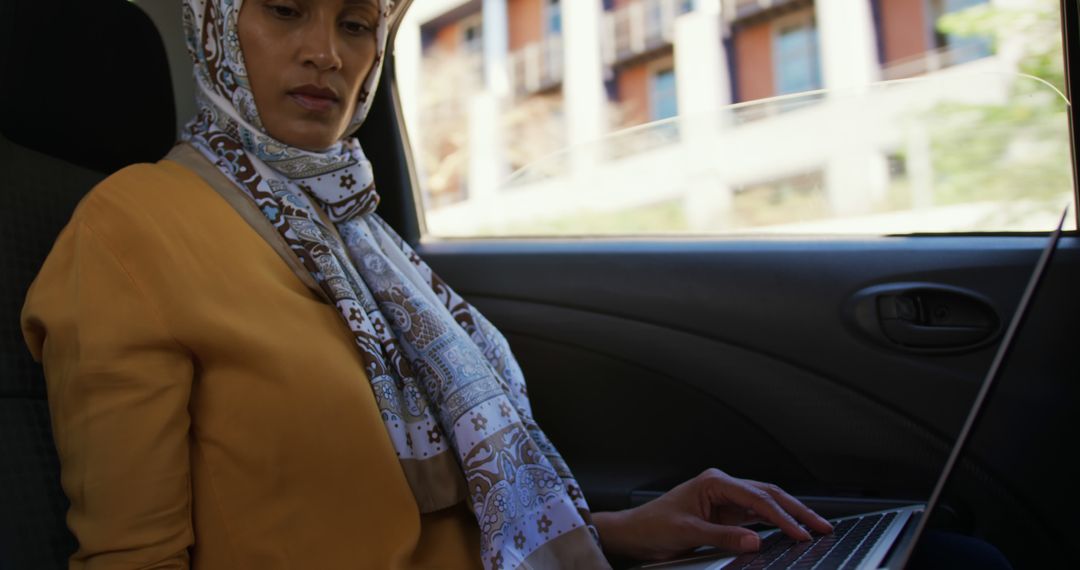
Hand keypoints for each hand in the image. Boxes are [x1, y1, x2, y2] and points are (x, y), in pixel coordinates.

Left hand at [591, 468, 833, 561]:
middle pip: (769, 495)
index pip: (758, 498)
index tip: (801, 533)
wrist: (634, 534)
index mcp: (714, 482)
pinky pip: (756, 517)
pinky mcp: (725, 514)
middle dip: (797, 510)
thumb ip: (723, 537)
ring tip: (815, 529)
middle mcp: (722, 486)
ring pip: (766, 504)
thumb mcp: (687, 533)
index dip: (783, 516)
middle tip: (822, 526)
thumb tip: (756, 541)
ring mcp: (725, 499)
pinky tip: (790, 532)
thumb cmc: (652, 527)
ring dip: (790, 516)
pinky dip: (775, 524)